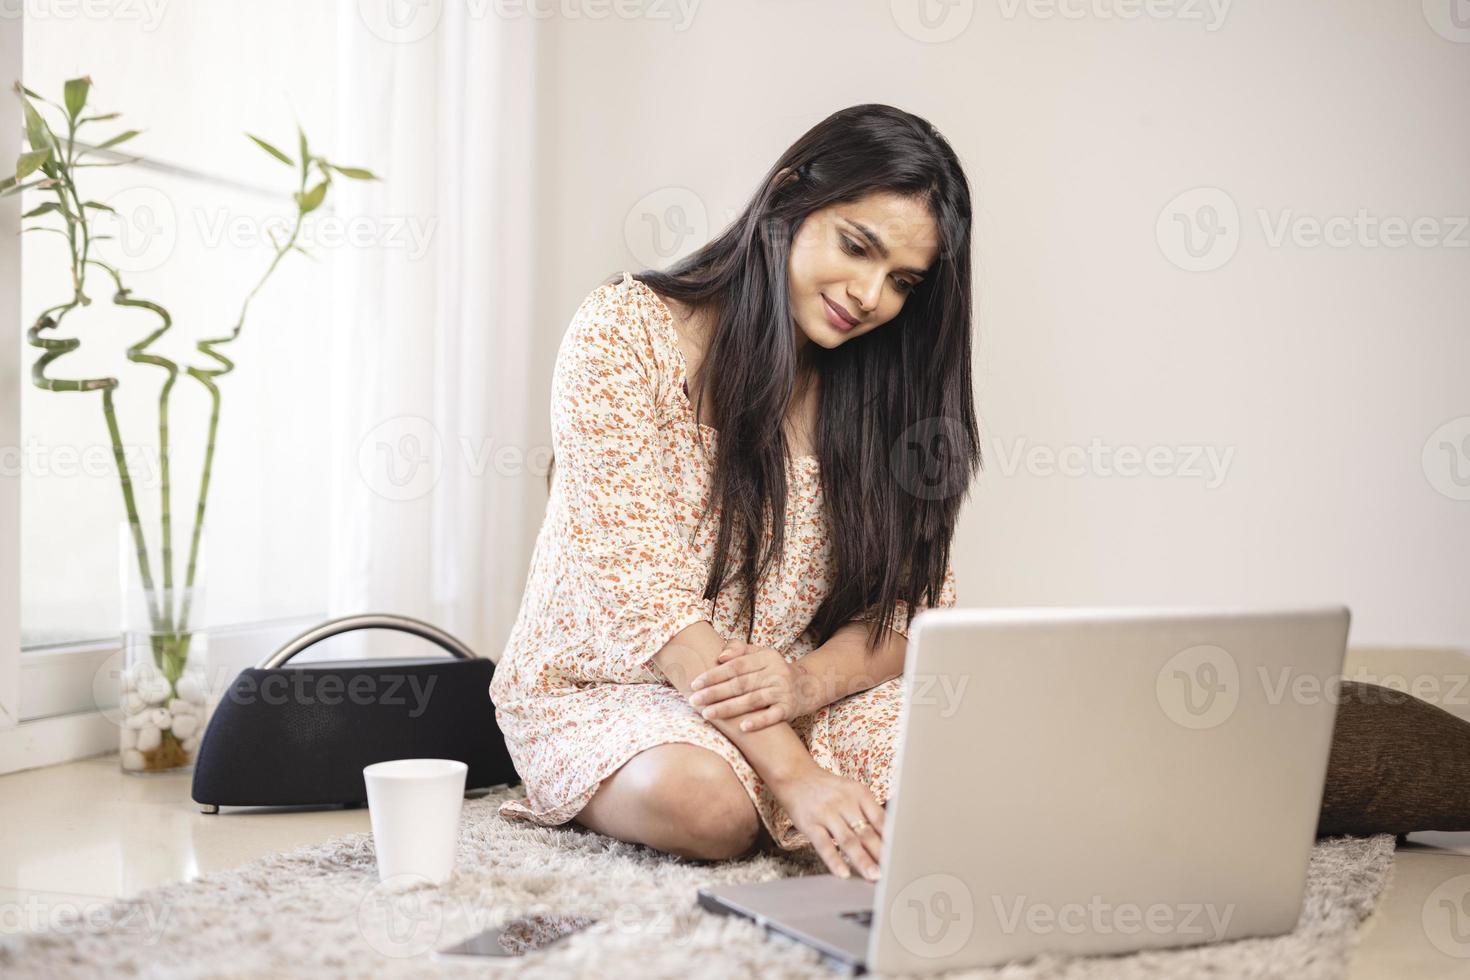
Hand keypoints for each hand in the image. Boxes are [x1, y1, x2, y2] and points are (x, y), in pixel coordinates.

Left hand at [688, 640, 811, 731]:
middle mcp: (775, 672)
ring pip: (752, 700)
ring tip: (707, 714)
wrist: (808, 685)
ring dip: (728, 708)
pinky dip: (758, 721)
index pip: (735, 666)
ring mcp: (783, 691)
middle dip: (714, 693)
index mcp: (766, 657)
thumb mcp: (761, 654)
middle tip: (694, 700)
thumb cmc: (774, 670)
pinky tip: (742, 727)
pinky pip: (773, 715)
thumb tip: (720, 657)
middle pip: (740, 684)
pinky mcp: (789, 708)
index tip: (694, 684)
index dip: (714, 675)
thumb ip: (739, 650)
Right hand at [767, 764, 885, 880]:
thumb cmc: (828, 788)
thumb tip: (889, 838)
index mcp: (859, 793)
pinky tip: (842, 873)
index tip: (902, 855)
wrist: (795, 775)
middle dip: (880, 853)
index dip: (892, 838)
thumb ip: (868, 811)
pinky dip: (834, 860)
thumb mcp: (851, 791)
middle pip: (866, 831)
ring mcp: (826, 813)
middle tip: (892, 871)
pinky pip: (823, 845)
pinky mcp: (809, 824)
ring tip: (873, 875)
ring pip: (848, 840)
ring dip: (862, 859)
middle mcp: (844, 802)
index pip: (881, 818)